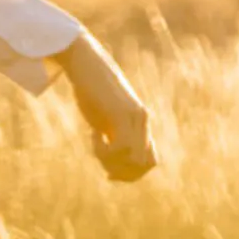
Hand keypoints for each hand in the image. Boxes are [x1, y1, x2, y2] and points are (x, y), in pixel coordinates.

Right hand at [57, 30, 157, 182]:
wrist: (87, 64)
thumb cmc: (92, 90)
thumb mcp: (105, 117)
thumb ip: (113, 134)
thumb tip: (111, 157)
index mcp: (141, 124)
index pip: (150, 163)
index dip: (131, 174)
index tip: (109, 170)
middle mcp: (143, 122)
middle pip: (142, 166)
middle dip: (120, 172)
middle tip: (100, 157)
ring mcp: (135, 118)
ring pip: (134, 161)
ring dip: (110, 162)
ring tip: (96, 144)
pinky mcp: (123, 113)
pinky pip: (121, 148)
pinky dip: (104, 150)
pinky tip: (94, 134)